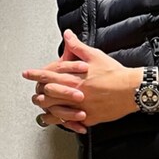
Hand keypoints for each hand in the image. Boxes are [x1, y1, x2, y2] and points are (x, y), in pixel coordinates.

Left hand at [22, 29, 141, 130]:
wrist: (132, 90)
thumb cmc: (115, 73)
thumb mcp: (95, 56)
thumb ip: (78, 47)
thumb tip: (67, 35)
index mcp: (74, 78)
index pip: (48, 75)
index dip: (35, 74)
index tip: (26, 73)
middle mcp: (75, 94)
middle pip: (48, 96)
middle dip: (39, 93)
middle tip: (34, 92)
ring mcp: (81, 108)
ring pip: (57, 112)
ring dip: (47, 110)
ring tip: (42, 108)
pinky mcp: (90, 118)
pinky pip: (72, 123)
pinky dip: (64, 123)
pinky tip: (60, 122)